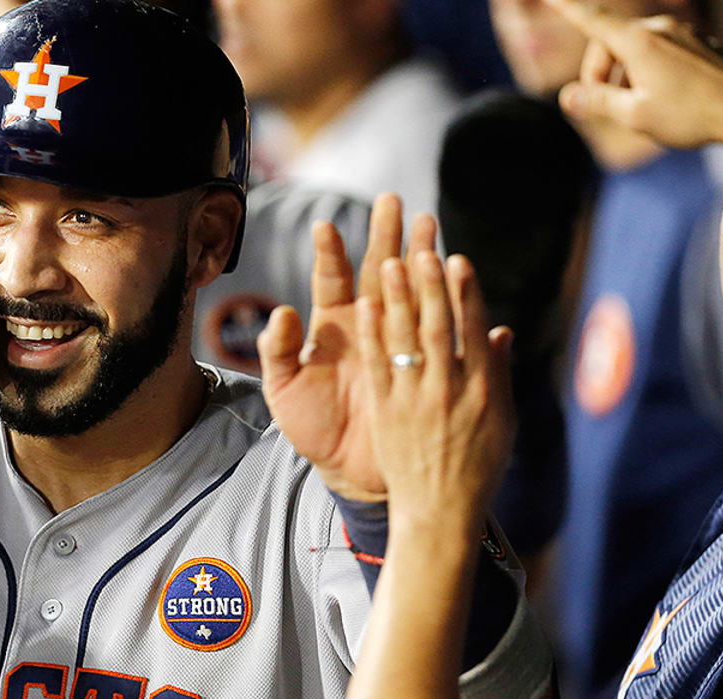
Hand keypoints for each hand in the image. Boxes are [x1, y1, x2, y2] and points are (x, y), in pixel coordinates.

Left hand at [260, 194, 438, 500]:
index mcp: (333, 326)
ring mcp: (396, 344)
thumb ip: (277, 351)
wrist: (348, 470)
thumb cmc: (312, 427)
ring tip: (427, 226)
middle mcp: (365, 328)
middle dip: (386, 238)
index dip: (331, 254)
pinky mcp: (419, 367)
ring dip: (417, 260)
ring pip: (408, 293)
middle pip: (378, 274)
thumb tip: (282, 313)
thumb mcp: (284, 390)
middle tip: (396, 203)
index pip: (334, 280)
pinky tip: (444, 281)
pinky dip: (435, 309)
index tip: (326, 227)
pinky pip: (429, 334)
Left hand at [355, 250, 514, 542]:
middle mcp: (450, 390)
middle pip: (438, 327)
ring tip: (389, 262)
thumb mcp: (501, 421)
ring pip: (405, 340)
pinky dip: (373, 335)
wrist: (441, 512)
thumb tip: (499, 331)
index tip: (458, 260)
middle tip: (423, 247)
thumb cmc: (477, 465)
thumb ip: (497, 374)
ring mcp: (416, 400)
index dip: (465, 293)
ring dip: (397, 299)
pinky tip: (366, 306)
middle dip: (430, 285)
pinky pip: (379, 366)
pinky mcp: (387, 412)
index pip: (472, 331)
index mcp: (483, 390)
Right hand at [547, 0, 722, 149]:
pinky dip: (652, 70)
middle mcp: (661, 28)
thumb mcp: (634, 116)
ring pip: (638, 47)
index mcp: (639, 42)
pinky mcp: (702, 44)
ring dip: (627, 73)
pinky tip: (667, 98)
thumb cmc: (689, 116)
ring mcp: (684, 34)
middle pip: (612, 41)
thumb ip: (597, 102)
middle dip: (601, 70)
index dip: (568, 8)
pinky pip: (664, 51)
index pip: (593, 19)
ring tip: (639, 107)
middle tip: (605, 105)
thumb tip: (567, 96)